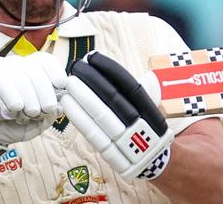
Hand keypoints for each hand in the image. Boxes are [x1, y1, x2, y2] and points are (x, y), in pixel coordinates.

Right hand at [0, 52, 68, 165]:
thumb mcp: (35, 125)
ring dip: (23, 93)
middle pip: (32, 68)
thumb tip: (60, 107)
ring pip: (13, 71)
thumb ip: (49, 116)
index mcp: (30, 72)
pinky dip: (6, 91)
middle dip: (42, 91)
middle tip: (43, 111)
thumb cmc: (14, 125)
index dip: (54, 70)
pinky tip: (13, 107)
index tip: (61, 85)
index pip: (43, 61)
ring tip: (25, 112)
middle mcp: (13, 65)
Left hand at [60, 51, 173, 179]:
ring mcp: (129, 143)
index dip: (111, 70)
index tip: (93, 57)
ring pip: (102, 117)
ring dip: (83, 98)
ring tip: (69, 83)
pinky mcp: (114, 157)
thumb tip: (106, 69)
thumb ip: (132, 92)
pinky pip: (94, 136)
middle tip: (76, 66)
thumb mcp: (149, 108)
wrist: (154, 163)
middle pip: (114, 99)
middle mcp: (143, 125)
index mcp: (152, 110)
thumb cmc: (145, 128)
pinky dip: (80, 119)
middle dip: (92, 80)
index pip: (130, 85)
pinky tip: (67, 104)